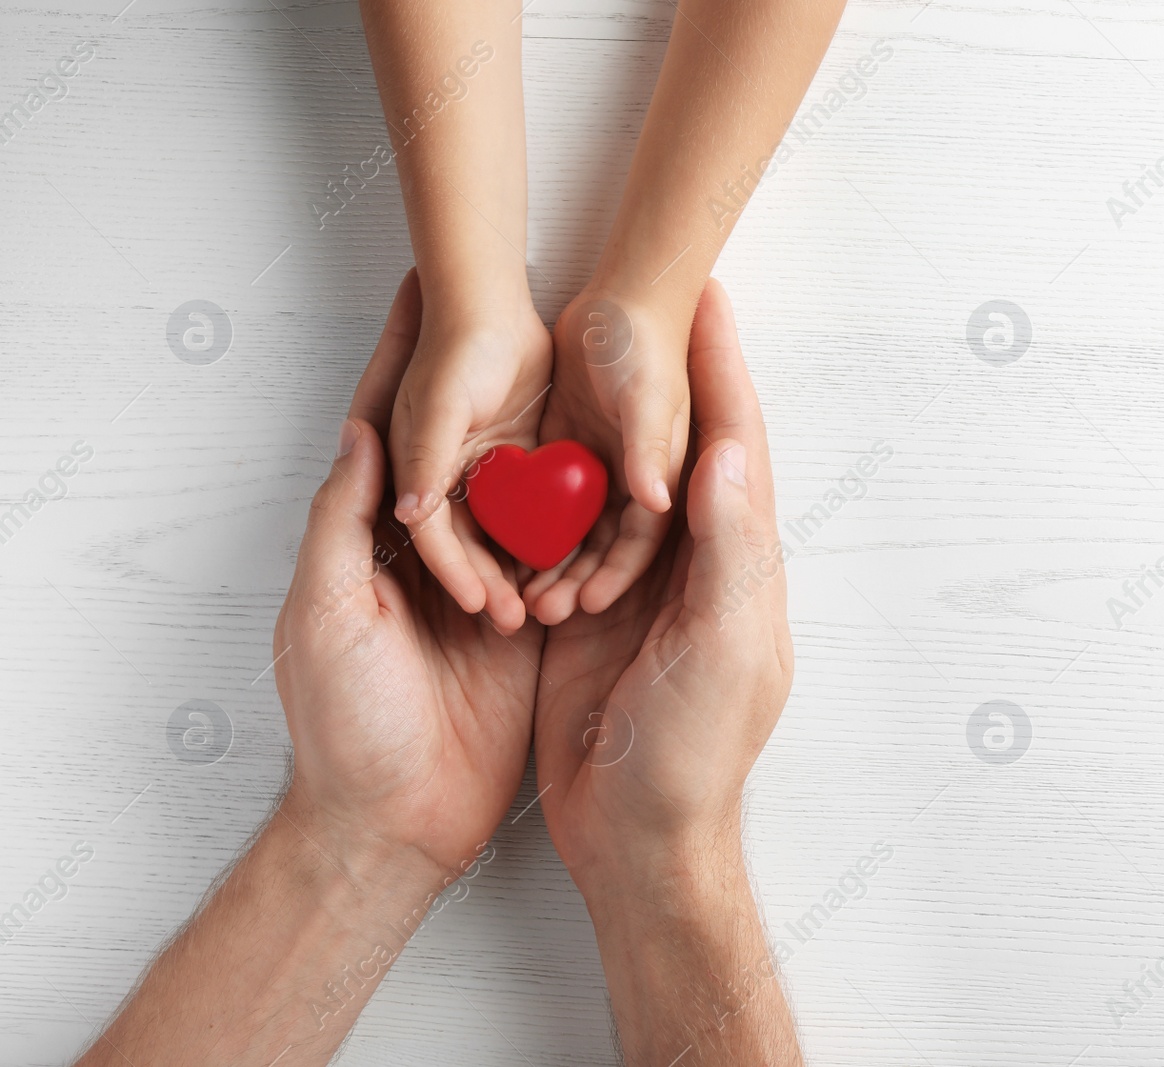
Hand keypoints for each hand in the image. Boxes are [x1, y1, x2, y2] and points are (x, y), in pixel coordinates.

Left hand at [274, 271, 542, 879]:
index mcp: (378, 536)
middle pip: (473, 445)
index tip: (427, 285)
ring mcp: (493, 582)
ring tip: (595, 364)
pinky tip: (626, 465)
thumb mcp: (327, 614)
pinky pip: (567, 555)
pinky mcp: (535, 622)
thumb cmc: (343, 724)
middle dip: (498, 374)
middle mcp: (439, 548)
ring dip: (559, 434)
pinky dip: (593, 515)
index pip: (392, 427)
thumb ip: (345, 524)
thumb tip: (359, 431)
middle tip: (534, 305)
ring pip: (531, 492)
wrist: (396, 827)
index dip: (405, 355)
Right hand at [388, 277, 551, 634]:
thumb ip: (424, 457)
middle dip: (493, 582)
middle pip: (472, 545)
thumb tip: (410, 513)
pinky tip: (570, 563)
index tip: (483, 605)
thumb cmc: (457, 344)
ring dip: (522, 567)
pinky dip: (548, 535)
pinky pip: (536, 508)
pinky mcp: (521, 459)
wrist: (490, 294)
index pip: (437, 538)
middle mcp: (448, 477)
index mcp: (418, 469)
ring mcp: (487, 471)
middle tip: (517, 619)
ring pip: (505, 533)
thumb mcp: (439, 404)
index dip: (459, 573)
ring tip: (547, 604)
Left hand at [522, 285, 691, 624]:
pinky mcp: (571, 451)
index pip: (639, 540)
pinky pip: (548, 501)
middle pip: (605, 545)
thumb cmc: (646, 343)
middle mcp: (634, 479)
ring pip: (573, 530)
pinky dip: (530, 526)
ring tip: (519, 593)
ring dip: (551, 560)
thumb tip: (655, 499)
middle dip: (577, 579)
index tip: (585, 603)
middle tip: (541, 609)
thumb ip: (649, 448)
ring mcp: (601, 467)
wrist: (624, 297)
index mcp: (662, 474)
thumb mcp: (650, 398)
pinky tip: (502, 548)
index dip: (614, 575)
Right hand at [535, 279, 789, 892]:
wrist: (637, 836)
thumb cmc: (691, 749)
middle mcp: (694, 564)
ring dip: (611, 415)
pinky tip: (537, 438)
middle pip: (684, 447)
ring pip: (626, 481)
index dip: (722, 371)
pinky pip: (576, 532)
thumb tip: (727, 448)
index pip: (734, 446)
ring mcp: (641, 587)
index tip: (705, 297)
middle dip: (671, 374)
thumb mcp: (720, 646)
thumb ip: (727, 549)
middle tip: (643, 299)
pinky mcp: (590, 611)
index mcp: (738, 563)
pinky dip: (560, 484)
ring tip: (583, 345)